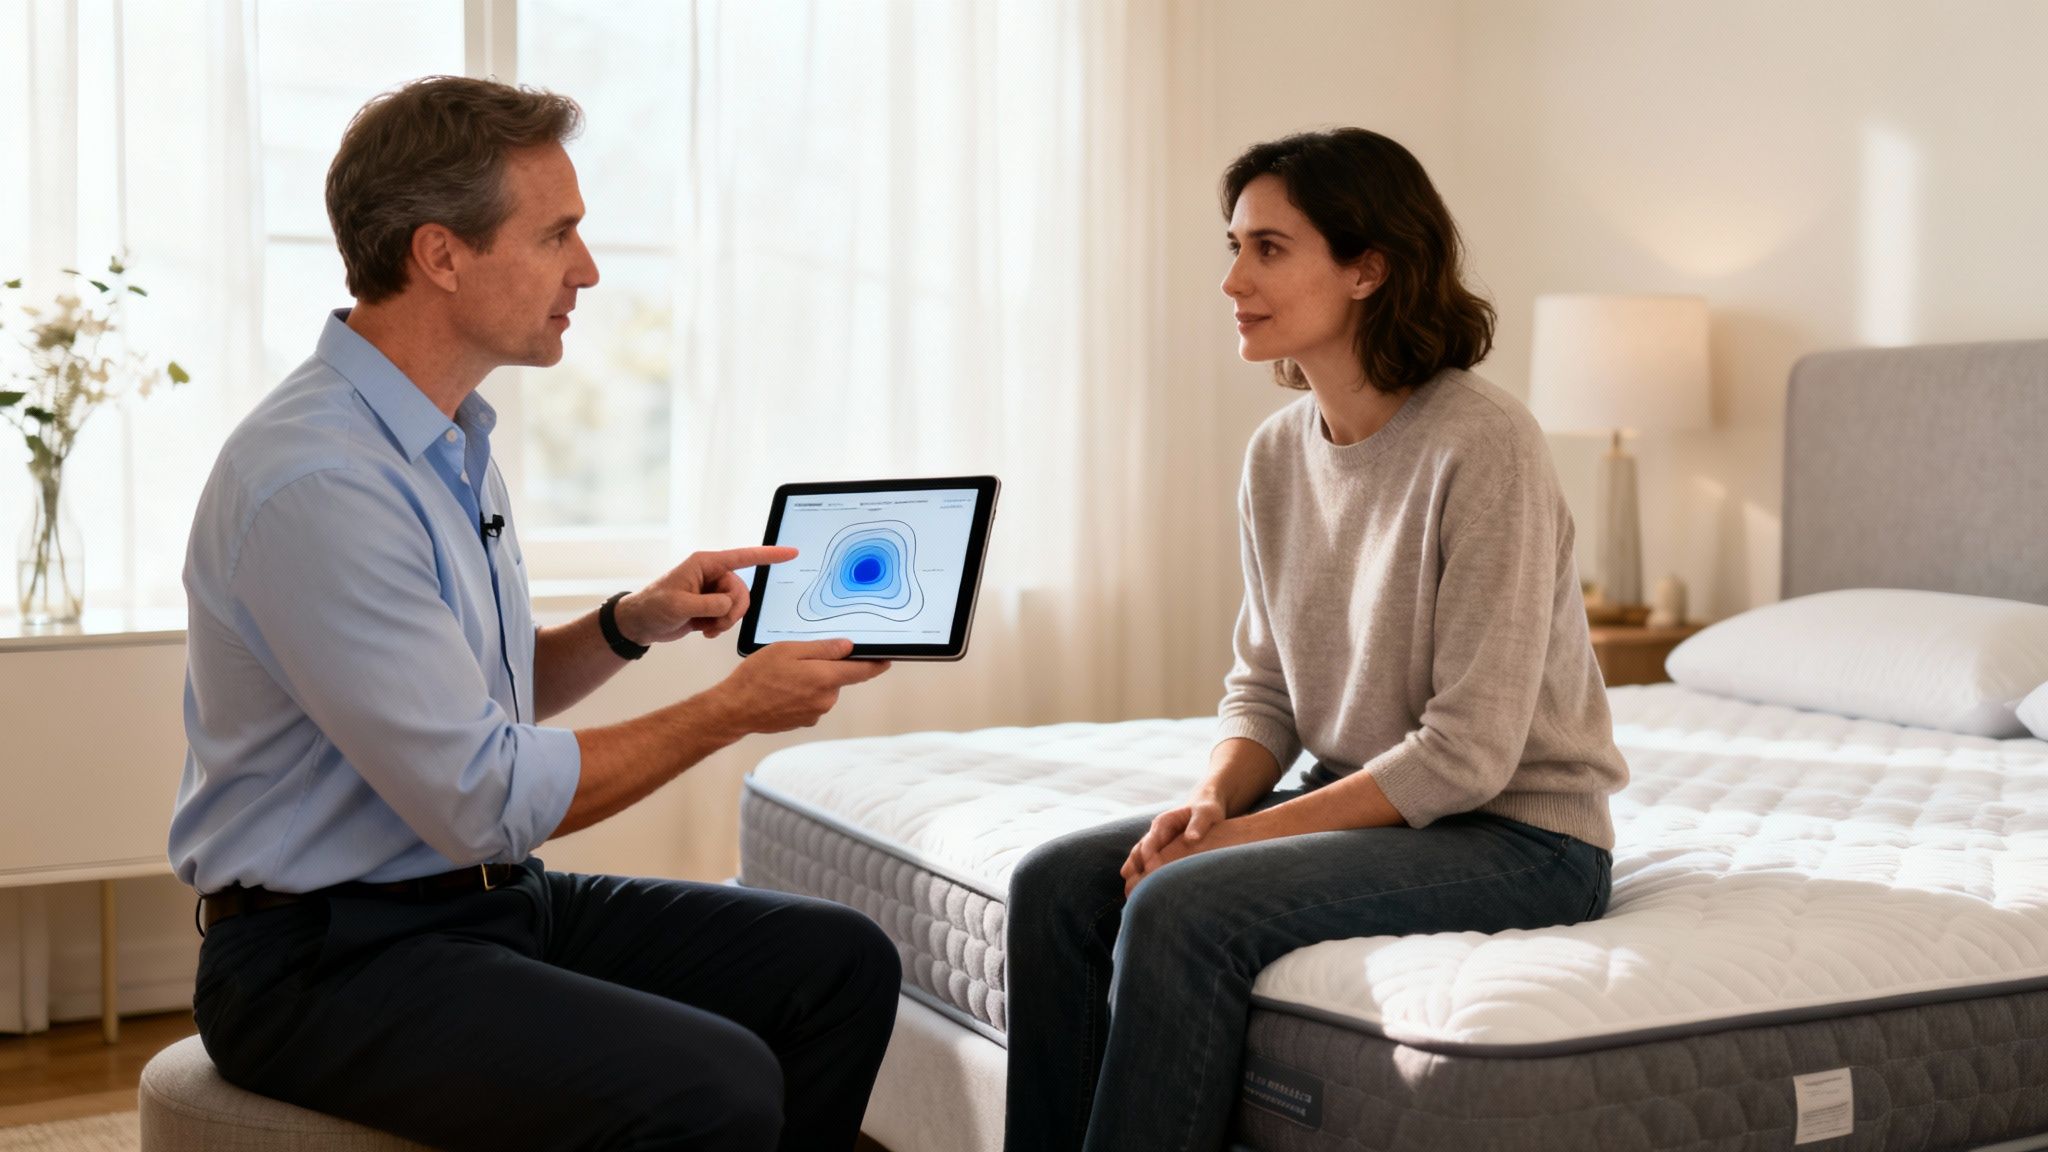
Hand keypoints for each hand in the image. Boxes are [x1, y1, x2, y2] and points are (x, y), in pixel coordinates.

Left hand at [619, 546, 796, 643]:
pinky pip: (729, 616)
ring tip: (707, 628)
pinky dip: (720, 627)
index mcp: (705, 564)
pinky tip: (704, 631)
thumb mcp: (679, 606)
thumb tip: (727, 605)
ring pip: (737, 606)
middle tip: (715, 624)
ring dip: (726, 621)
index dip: (769, 555)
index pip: (743, 557)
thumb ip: (707, 605)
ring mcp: (712, 591)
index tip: (791, 553)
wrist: (640, 624)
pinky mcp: (711, 607)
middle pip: (742, 591)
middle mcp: (712, 575)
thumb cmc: (653, 607)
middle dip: (732, 611)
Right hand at [711, 638, 890, 733]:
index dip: (876, 664)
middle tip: (798, 659)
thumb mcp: (789, 651)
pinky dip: (802, 693)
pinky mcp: (805, 721)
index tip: (887, 659)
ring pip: (823, 689)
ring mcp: (816, 712)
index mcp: (825, 678)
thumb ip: (822, 649)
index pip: (862, 671)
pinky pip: (811, 701)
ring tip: (783, 676)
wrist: (736, 709)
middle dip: (825, 667)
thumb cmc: (758, 677)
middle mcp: (826, 699)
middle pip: (838, 678)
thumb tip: (848, 647)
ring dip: (811, 680)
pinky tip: (781, 689)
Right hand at [1119, 795, 1226, 896]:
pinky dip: (1141, 874)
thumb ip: (1198, 824)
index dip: (1149, 856)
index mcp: (1164, 822)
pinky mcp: (1161, 851)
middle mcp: (1156, 833)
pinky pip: (1147, 863)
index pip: (1151, 841)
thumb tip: (1191, 838)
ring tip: (1128, 893)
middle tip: (1132, 887)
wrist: (1204, 805)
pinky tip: (1138, 891)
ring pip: (1139, 858)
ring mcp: (1156, 842)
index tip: (1150, 870)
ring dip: (1133, 873)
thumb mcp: (1206, 813)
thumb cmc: (1206, 809)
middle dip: (1134, 868)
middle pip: (1139, 851)